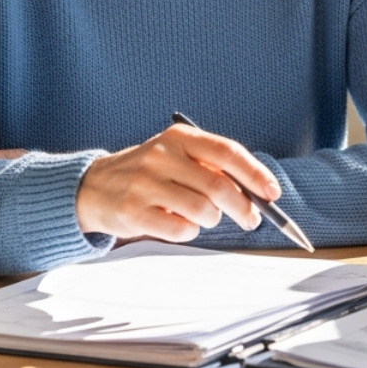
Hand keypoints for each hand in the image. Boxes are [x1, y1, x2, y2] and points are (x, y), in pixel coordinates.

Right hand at [75, 122, 278, 242]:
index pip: (227, 152)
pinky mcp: (134, 211)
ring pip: (203, 210)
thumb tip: (257, 193)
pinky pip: (181, 229)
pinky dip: (189, 231)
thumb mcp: (177, 156)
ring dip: (212, 220)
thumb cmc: (148, 174)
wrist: (94, 187)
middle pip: (219, 186)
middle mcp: (162, 154)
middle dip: (244, 207)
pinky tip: (176, 222)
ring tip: (202, 216)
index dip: (255, 173)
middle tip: (251, 219)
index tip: (272, 192)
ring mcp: (146, 182)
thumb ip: (211, 167)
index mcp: (179, 136)